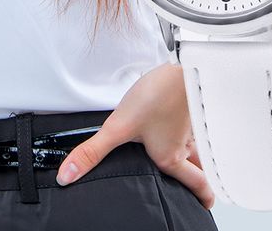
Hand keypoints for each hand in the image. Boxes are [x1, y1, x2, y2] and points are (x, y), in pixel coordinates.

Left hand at [55, 62, 214, 209]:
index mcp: (170, 157)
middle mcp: (184, 145)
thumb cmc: (158, 96)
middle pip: (201, 168)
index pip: (197, 185)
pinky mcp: (191, 107)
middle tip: (197, 187)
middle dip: (199, 179)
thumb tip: (68, 175)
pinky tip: (176, 124)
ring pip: (198, 147)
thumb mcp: (119, 126)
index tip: (203, 204)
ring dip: (194, 155)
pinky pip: (195, 127)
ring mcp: (192, 125)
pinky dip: (188, 132)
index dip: (202, 197)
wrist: (183, 67)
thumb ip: (93, 151)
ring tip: (184, 156)